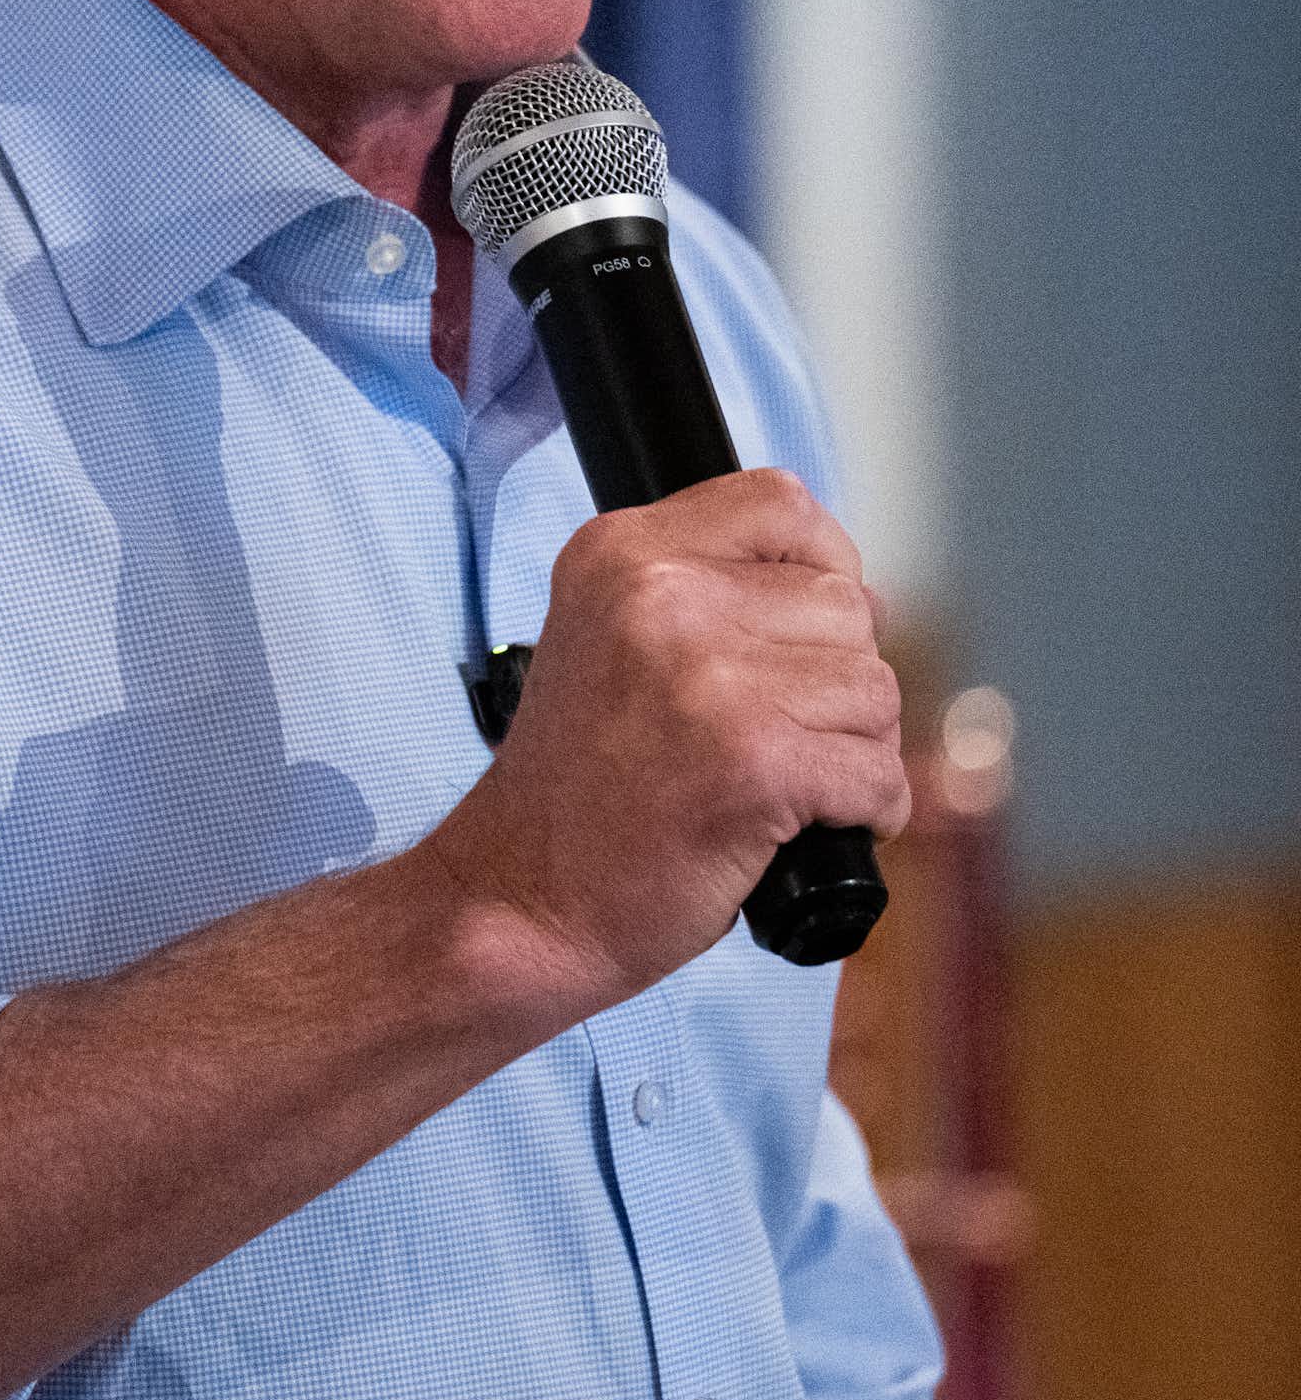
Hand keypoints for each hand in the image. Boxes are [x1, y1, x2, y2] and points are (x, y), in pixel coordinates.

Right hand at [425, 468, 909, 1012]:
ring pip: (874, 689)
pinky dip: (865, 812)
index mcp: (619, 553)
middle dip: (836, 679)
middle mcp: (659, 595)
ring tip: (779, 783)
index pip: (780, 503)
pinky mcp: (752, 760)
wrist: (521, 896)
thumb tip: (852, 593)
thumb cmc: (578, 786)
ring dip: (852, 749)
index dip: (823, 563)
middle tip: (771, 732)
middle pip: (846, 604)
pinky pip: (879, 772)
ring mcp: (705, 675)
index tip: (803, 630)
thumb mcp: (609, 636)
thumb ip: (706, 590)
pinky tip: (800, 828)